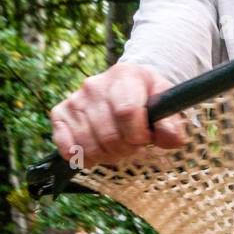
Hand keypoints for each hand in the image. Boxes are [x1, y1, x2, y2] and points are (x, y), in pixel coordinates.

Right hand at [50, 61, 187, 168]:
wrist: (126, 88)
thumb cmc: (148, 98)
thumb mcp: (166, 104)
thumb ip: (172, 122)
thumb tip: (173, 140)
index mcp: (125, 76)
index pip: (126, 111)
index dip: (138, 134)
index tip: (145, 139)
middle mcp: (95, 84)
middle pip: (108, 133)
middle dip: (125, 149)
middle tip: (133, 146)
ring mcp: (75, 99)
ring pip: (88, 144)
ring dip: (106, 156)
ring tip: (117, 148)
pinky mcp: (60, 113)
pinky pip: (66, 146)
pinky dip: (82, 158)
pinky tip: (96, 153)